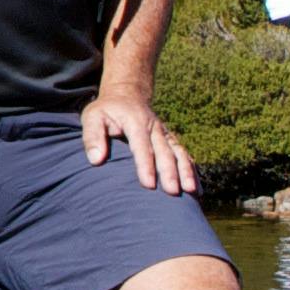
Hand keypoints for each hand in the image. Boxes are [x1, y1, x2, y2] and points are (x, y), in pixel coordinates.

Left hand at [83, 90, 198, 195]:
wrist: (127, 97)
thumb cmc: (106, 111)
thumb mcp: (92, 117)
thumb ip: (92, 137)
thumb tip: (96, 160)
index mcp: (135, 121)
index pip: (141, 145)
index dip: (146, 165)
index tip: (148, 184)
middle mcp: (155, 127)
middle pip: (164, 151)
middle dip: (170, 172)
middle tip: (172, 192)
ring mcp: (165, 134)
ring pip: (179, 153)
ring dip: (186, 172)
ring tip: (191, 191)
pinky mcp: (171, 141)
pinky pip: (184, 156)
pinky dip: (192, 171)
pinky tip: (197, 189)